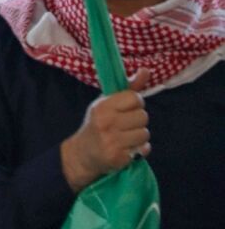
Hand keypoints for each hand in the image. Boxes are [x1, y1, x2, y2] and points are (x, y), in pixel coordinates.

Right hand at [60, 68, 150, 192]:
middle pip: (143, 116)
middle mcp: (107, 123)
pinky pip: (143, 149)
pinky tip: (127, 148)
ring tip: (127, 136)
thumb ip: (128, 88)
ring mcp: (112, 141)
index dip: (135, 102)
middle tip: (127, 123)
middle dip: (138, 120)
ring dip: (139, 136)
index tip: (128, 107)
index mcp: (103, 106)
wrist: (83, 154)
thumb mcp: (107, 102)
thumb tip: (146, 70)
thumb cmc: (97, 123)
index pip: (134, 98)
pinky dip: (139, 149)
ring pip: (145, 133)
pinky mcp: (119, 158)